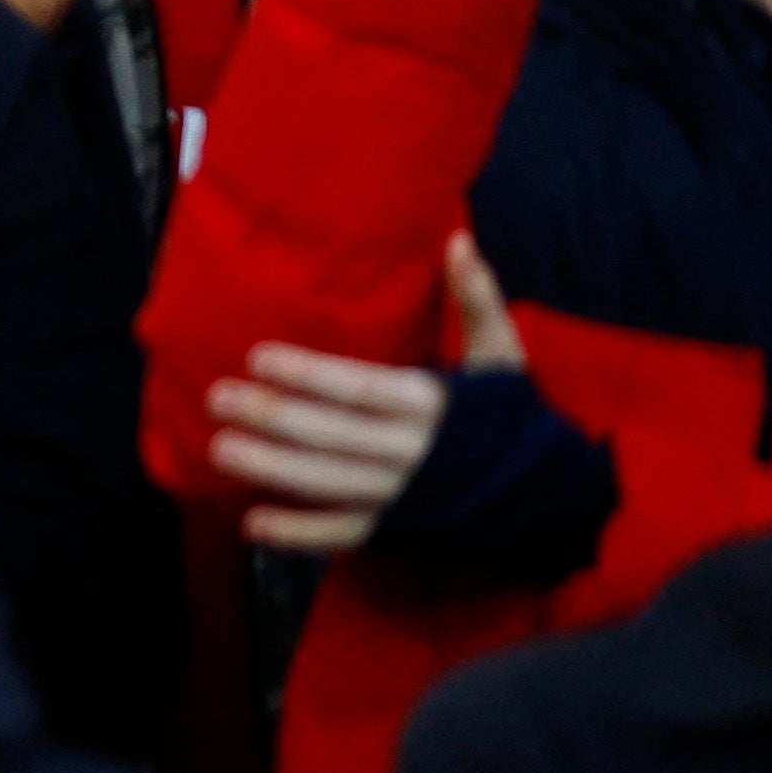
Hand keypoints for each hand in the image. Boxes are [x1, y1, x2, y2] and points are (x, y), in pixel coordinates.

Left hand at [210, 238, 520, 553]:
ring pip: (331, 484)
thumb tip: (458, 238)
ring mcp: (405, 496)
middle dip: (274, 418)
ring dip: (273, 470)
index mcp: (435, 406)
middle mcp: (416, 453)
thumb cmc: (512, 415)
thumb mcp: (503, 353)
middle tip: (217, 397)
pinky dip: (300, 534)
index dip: (310, 376)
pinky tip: (252, 524)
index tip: (257, 357)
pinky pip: (344, 533)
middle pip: (335, 436)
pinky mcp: (400, 529)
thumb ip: (476, 298)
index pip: (363, 389)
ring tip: (218, 449)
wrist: (554, 496)